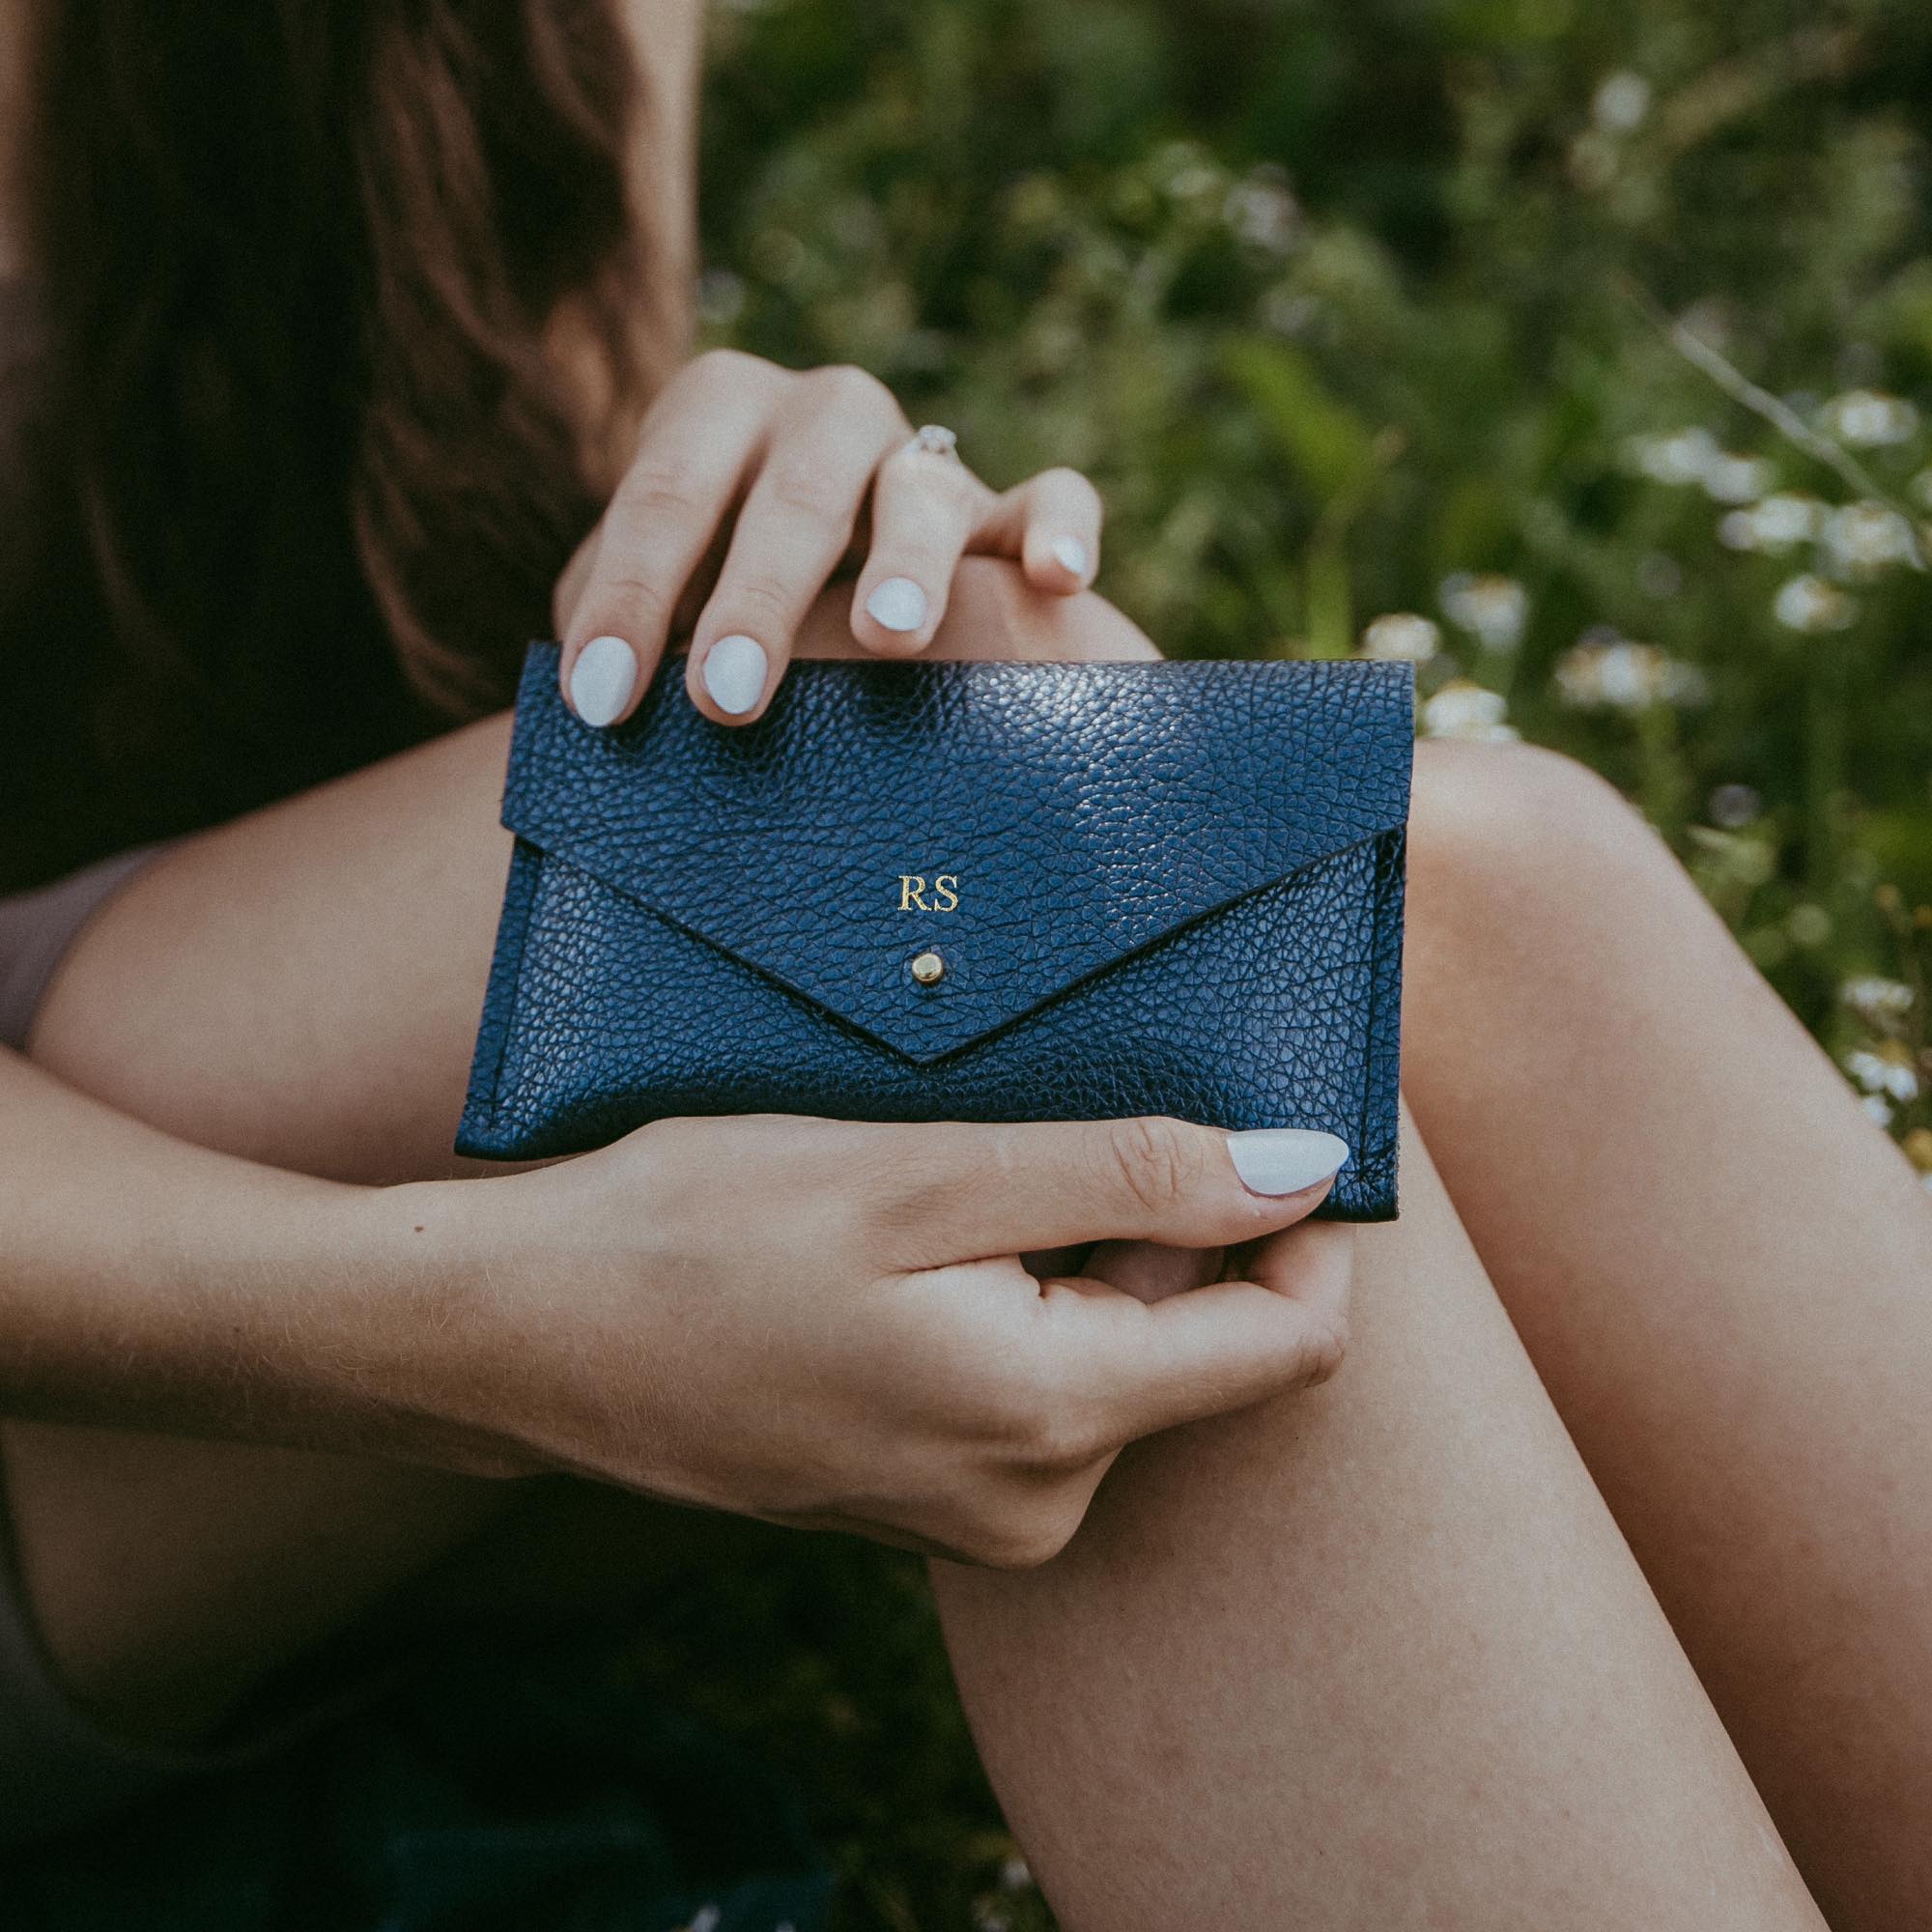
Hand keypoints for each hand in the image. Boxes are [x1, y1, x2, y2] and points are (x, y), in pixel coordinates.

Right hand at [401, 1116, 1353, 1567]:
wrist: (518, 1335)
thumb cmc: (699, 1232)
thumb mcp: (923, 1173)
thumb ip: (1130, 1179)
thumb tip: (1304, 1172)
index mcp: (1051, 1422)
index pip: (1286, 1346)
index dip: (1303, 1228)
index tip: (1258, 1120)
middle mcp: (1033, 1502)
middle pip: (1196, 1345)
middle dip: (1161, 1229)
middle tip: (1033, 1130)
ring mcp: (973, 1511)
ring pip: (1110, 1359)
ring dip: (1074, 1256)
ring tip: (947, 1184)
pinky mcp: (923, 1493)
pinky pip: (1033, 1389)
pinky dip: (1016, 1300)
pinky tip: (913, 1243)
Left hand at [551, 350, 1105, 727]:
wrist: (814, 567)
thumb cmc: (706, 593)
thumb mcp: (647, 591)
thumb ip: (612, 620)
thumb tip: (585, 712)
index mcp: (715, 413)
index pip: (667, 496)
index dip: (629, 595)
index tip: (604, 703)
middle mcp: (823, 413)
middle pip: (793, 493)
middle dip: (756, 597)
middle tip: (726, 698)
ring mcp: (921, 458)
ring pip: (921, 491)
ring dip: (906, 561)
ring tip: (890, 637)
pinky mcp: (1005, 508)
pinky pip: (1052, 498)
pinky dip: (1059, 529)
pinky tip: (1054, 581)